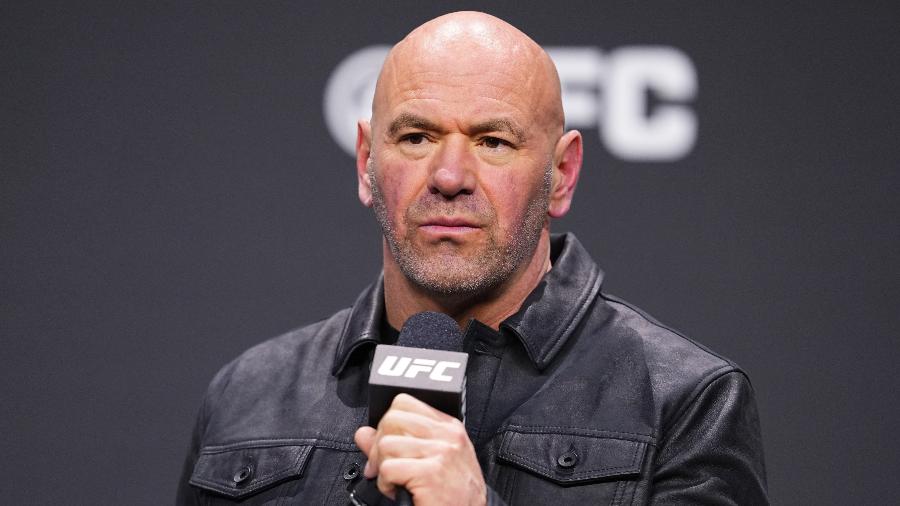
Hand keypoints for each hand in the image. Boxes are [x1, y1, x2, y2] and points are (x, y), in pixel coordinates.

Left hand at [354, 393, 486, 505]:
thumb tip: (363, 432)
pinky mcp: (430, 474)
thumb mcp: (431, 460)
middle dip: (378, 446)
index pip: (404, 403)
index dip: (387, 424)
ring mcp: (441, 453)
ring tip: (394, 481)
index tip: (386, 446)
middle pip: (392, 420)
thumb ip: (398, 441)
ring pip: (386, 445)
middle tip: (382, 467)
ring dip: (382, 468)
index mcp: (448, 427)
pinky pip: (388, 468)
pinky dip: (385, 483)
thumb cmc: (454, 493)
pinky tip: (396, 490)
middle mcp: (447, 435)